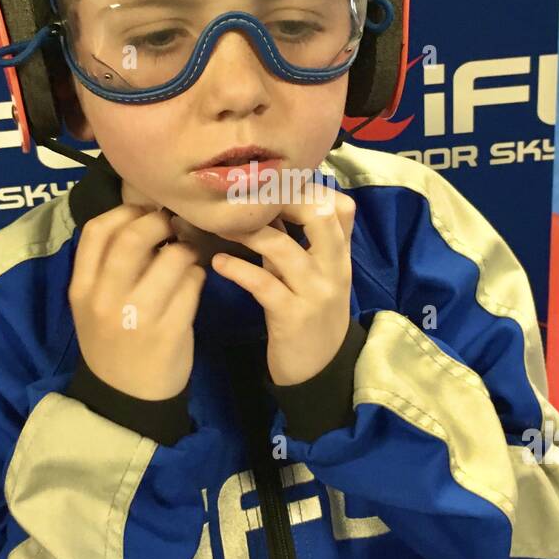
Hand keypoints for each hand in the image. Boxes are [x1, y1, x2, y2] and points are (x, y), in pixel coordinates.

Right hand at [68, 205, 206, 399]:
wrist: (125, 398)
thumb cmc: (112, 341)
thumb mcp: (93, 305)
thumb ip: (108, 266)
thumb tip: (145, 218)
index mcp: (81, 288)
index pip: (97, 231)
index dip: (125, 212)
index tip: (142, 213)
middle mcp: (105, 299)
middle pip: (134, 237)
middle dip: (160, 222)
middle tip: (172, 226)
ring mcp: (138, 315)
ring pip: (171, 258)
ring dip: (186, 250)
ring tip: (186, 256)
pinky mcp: (170, 330)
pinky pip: (192, 285)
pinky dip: (197, 276)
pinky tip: (193, 282)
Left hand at [209, 184, 355, 385]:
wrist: (319, 372)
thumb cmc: (311, 317)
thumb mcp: (314, 277)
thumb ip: (300, 244)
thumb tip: (269, 205)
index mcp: (340, 256)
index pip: (341, 207)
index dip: (309, 189)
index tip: (275, 186)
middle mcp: (333, 269)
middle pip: (320, 216)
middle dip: (283, 199)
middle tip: (248, 200)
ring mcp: (315, 293)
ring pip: (284, 249)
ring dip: (249, 232)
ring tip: (222, 227)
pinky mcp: (293, 317)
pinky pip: (263, 284)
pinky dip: (237, 269)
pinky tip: (218, 263)